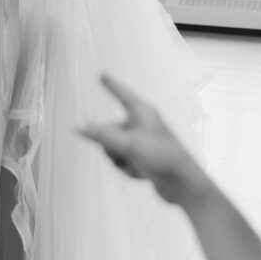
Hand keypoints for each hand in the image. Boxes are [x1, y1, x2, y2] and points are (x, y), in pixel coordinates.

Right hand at [78, 73, 209, 205]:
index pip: (122, 94)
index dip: (111, 85)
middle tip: (123, 154)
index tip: (102, 75)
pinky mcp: (144, 159)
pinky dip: (128, 169)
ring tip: (135, 166)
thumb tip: (76, 123)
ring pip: (114, 147)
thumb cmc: (161, 156)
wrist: (184, 185)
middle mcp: (142, 124)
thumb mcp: (128, 144)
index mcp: (143, 113)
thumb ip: (100, 134)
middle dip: (111, 145)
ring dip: (119, 159)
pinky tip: (141, 175)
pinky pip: (124, 161)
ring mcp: (143, 142)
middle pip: (111, 129)